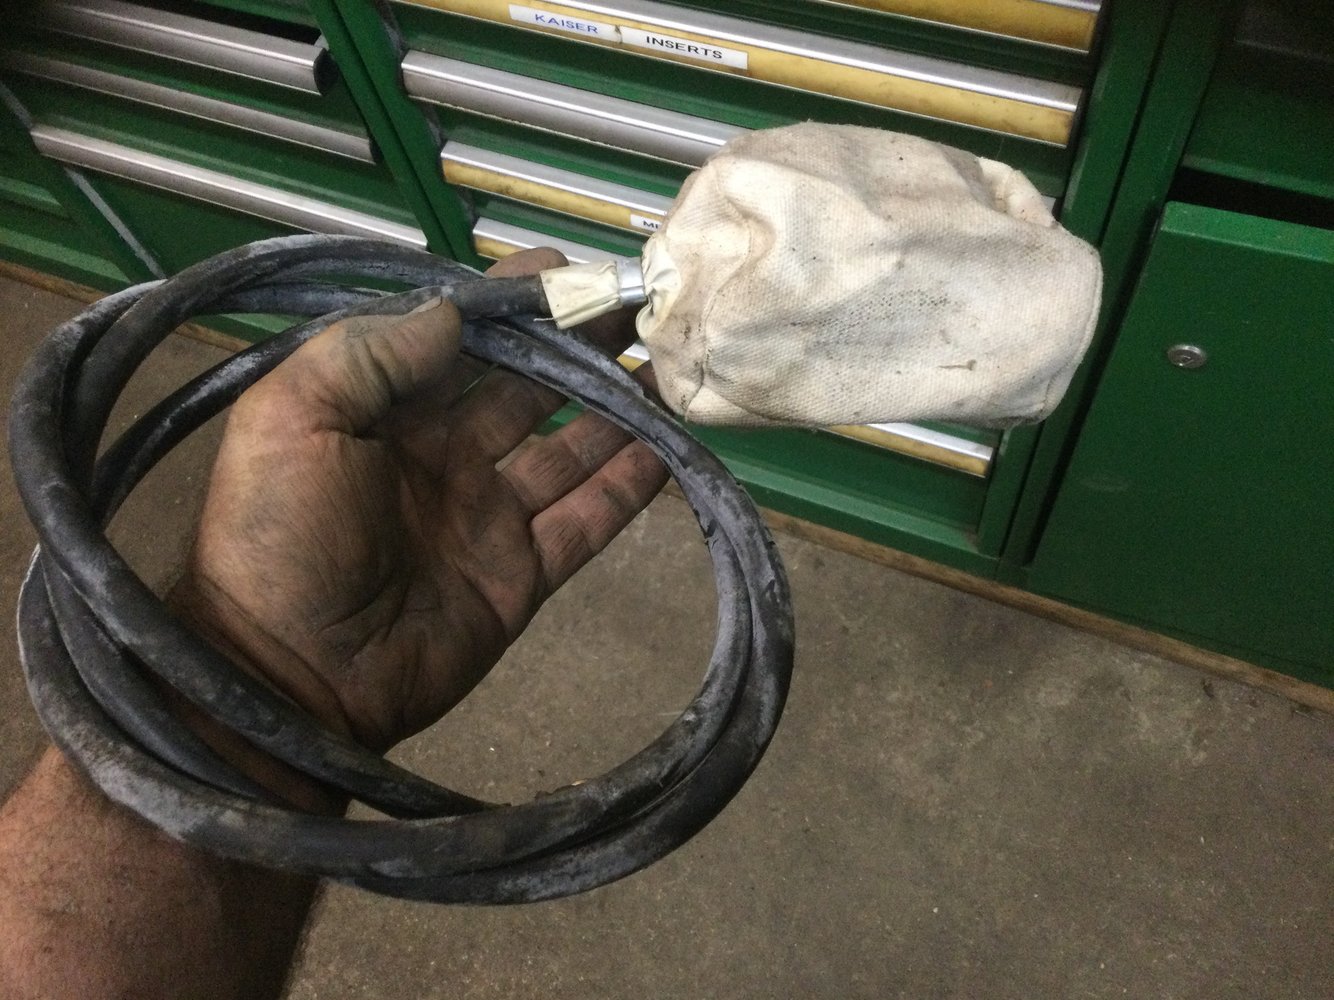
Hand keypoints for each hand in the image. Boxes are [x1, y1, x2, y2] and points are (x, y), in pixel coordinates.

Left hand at [172, 249, 666, 751]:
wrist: (290, 674)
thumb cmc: (280, 536)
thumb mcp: (290, 419)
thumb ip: (367, 355)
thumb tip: (452, 314)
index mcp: (383, 412)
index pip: (457, 342)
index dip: (507, 305)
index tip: (560, 269)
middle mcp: (442, 456)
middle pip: (526, 389)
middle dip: (576, 348)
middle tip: (635, 308)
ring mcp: (486, 517)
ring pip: (568, 450)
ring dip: (615, 411)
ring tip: (665, 368)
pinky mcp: (520, 575)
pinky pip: (584, 522)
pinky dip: (627, 489)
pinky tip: (668, 449)